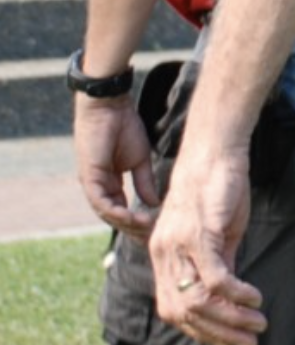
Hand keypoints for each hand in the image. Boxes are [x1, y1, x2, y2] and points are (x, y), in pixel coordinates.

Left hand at [72, 94, 160, 239]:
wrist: (110, 107)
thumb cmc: (124, 127)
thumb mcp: (141, 159)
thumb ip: (145, 182)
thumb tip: (154, 202)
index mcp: (109, 183)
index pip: (121, 210)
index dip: (137, 222)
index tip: (155, 230)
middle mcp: (98, 187)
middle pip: (114, 217)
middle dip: (133, 228)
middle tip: (152, 237)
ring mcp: (92, 183)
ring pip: (106, 213)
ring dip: (126, 223)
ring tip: (147, 227)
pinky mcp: (89, 177)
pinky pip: (101, 202)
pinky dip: (116, 212)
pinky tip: (133, 217)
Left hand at [148, 142, 266, 344]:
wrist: (215, 151)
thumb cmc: (218, 187)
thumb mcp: (217, 230)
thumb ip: (218, 260)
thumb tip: (228, 292)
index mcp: (163, 256)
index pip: (173, 309)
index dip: (199, 331)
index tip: (227, 343)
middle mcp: (163, 255)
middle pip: (182, 313)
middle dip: (217, 334)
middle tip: (248, 343)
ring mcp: (178, 245)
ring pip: (198, 300)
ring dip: (230, 319)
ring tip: (257, 325)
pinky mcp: (200, 234)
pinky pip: (216, 277)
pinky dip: (236, 294)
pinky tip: (255, 299)